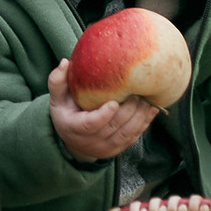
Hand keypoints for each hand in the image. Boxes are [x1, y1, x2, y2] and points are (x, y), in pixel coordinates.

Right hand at [45, 59, 159, 163]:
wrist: (75, 143)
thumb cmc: (67, 114)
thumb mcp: (57, 100)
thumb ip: (58, 82)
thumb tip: (65, 62)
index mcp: (75, 128)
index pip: (91, 124)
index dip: (103, 116)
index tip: (114, 103)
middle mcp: (92, 141)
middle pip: (114, 127)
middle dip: (128, 110)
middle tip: (137, 91)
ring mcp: (107, 147)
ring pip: (127, 132)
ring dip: (140, 116)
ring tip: (147, 98)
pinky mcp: (119, 148)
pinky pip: (135, 136)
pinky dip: (145, 122)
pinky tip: (152, 108)